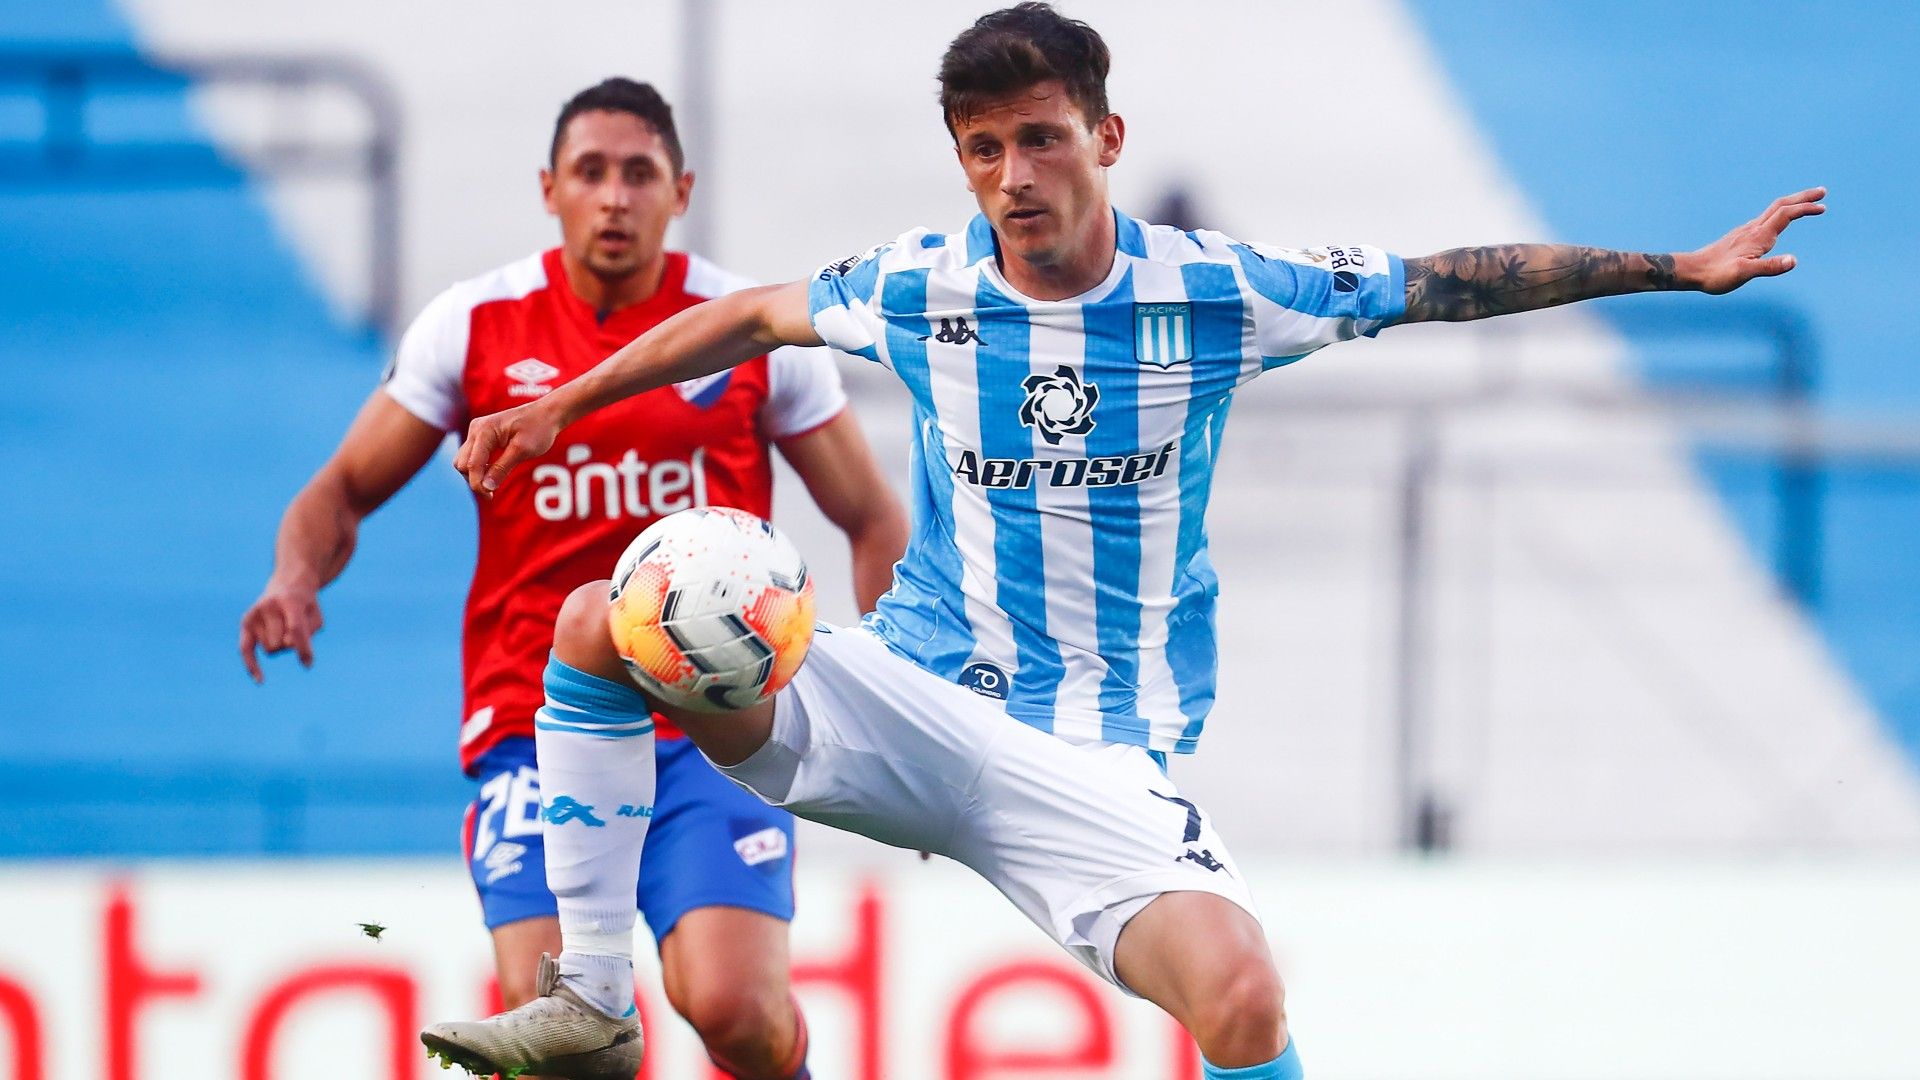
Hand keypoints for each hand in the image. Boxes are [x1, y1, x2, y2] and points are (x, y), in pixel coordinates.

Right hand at [240, 577, 322, 681]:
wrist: (288, 585)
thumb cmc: (305, 605)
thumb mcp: (315, 616)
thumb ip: (306, 633)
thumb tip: (288, 647)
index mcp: (290, 601)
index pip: (295, 629)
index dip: (302, 648)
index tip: (308, 664)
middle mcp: (268, 606)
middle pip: (281, 643)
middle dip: (291, 645)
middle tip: (295, 629)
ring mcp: (255, 614)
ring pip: (270, 649)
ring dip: (280, 646)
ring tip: (283, 628)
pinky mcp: (246, 622)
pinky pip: (246, 650)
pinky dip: (252, 665)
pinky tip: (260, 680)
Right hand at [454, 400, 560, 495]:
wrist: (546, 414)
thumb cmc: (538, 429)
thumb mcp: (523, 450)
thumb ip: (502, 468)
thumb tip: (485, 487)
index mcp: (484, 430)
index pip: (471, 464)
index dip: (478, 483)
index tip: (491, 496)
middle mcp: (476, 429)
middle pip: (461, 464)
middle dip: (473, 480)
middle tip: (492, 494)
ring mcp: (477, 431)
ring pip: (463, 461)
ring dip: (474, 476)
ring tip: (493, 486)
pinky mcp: (481, 436)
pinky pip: (472, 456)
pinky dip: (478, 469)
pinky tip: (493, 476)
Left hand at [1681, 186, 1825, 294]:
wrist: (1692, 270)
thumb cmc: (1716, 274)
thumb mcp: (1744, 273)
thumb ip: (1769, 267)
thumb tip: (1794, 261)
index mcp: (1758, 236)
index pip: (1786, 214)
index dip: (1805, 209)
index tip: (1823, 207)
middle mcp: (1753, 229)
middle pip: (1781, 206)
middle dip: (1803, 198)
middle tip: (1822, 192)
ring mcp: (1746, 231)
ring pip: (1773, 211)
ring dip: (1792, 204)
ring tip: (1806, 203)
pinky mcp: (1740, 237)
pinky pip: (1765, 219)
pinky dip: (1779, 214)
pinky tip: (1778, 221)